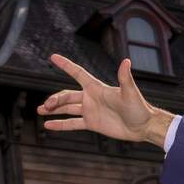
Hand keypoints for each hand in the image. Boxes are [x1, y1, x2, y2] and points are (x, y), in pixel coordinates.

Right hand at [38, 54, 172, 146]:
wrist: (143, 126)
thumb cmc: (139, 108)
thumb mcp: (130, 93)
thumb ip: (125, 78)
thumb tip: (126, 61)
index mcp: (97, 88)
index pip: (78, 73)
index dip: (66, 65)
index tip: (53, 57)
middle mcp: (91, 98)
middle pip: (67, 95)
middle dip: (55, 99)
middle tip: (45, 106)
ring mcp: (91, 111)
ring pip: (67, 108)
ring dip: (53, 109)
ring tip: (40, 110)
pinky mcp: (92, 123)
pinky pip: (73, 123)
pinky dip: (60, 124)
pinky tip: (48, 126)